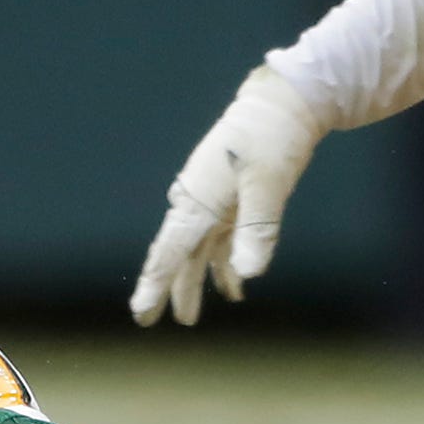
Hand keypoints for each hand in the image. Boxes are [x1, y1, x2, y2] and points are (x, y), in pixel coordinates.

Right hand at [130, 65, 328, 327]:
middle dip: (165, 288)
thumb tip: (247, 274)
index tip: (141, 312)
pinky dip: (224, 263)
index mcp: (199, 198)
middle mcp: (198, 200)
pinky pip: (220, 238)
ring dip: (194, 281)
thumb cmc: (272, 140)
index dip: (155, 283)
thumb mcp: (268, 185)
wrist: (283, 102)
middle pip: (177, 253)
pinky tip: (234, 286)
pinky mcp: (230, 197)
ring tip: (189, 317)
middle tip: (148, 321)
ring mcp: (213, 198)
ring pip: (197, 249)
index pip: (171, 250)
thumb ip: (257, 229)